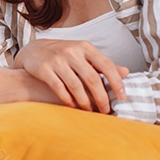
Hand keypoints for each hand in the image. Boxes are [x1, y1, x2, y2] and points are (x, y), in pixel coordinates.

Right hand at [14, 39, 128, 113]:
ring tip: (90, 112)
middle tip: (106, 111)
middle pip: (92, 79)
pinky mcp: (44, 69)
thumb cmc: (63, 55)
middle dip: (101, 98)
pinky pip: (59, 88)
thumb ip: (102, 64)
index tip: (122, 97)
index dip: (116, 82)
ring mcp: (56, 60)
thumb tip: (126, 72)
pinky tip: (73, 106)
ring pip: (76, 86)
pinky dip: (68, 100)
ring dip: (85, 102)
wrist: (33, 51)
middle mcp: (71, 52)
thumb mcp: (83, 54)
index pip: (106, 65)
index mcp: (85, 47)